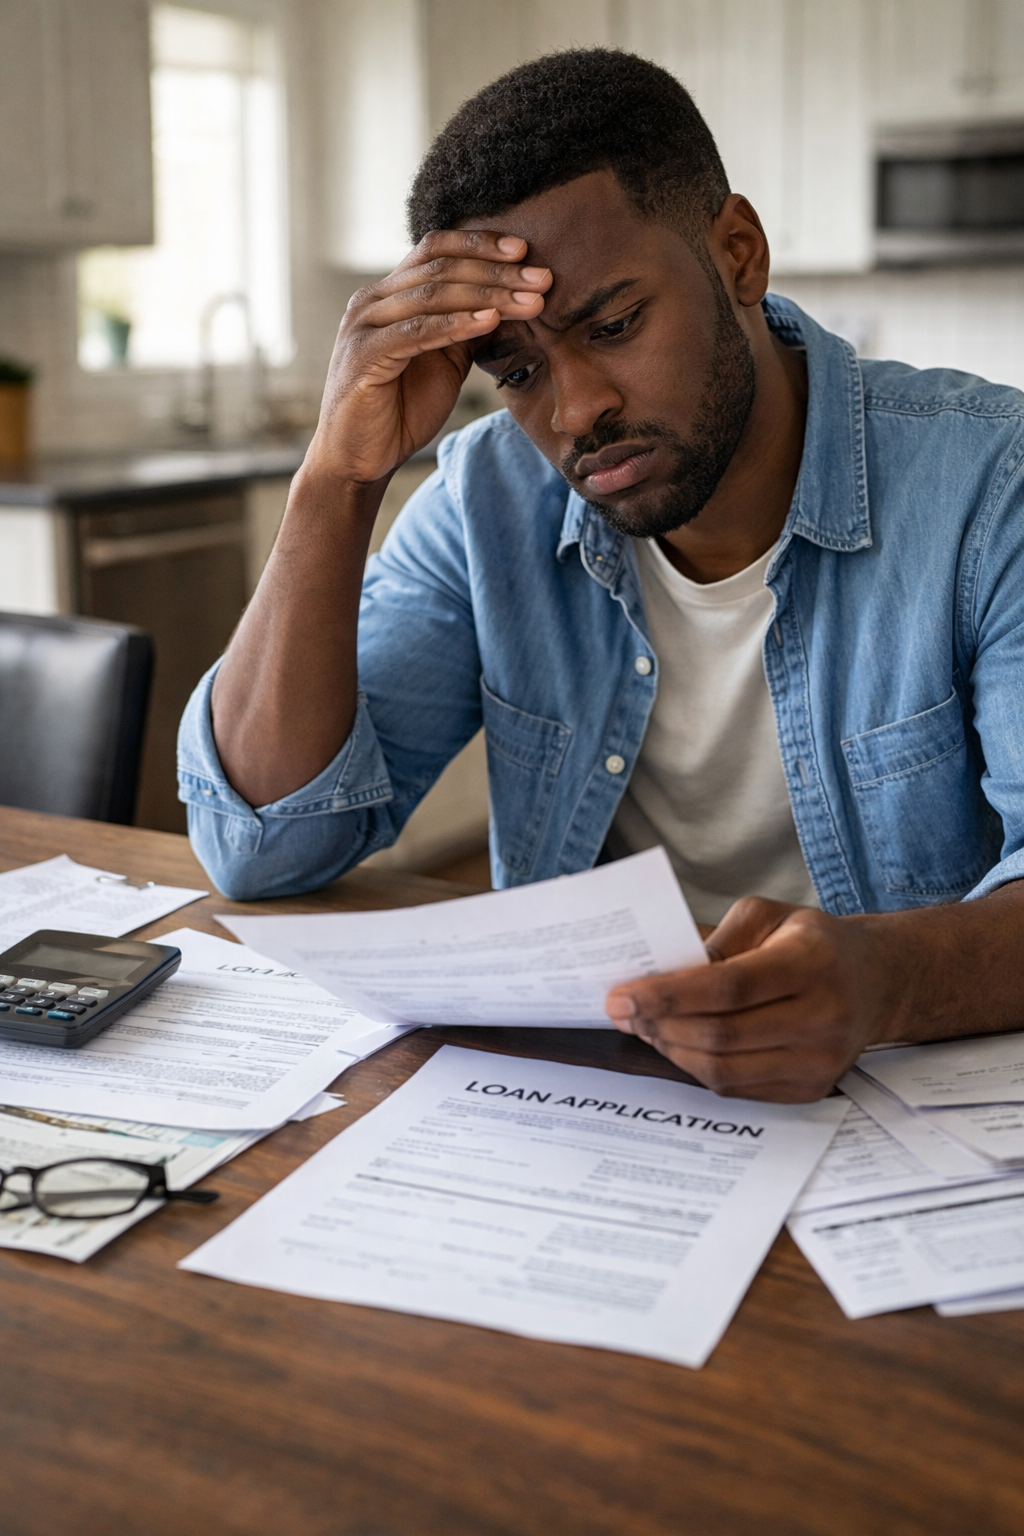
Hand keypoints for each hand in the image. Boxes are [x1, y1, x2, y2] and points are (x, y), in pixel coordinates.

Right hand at [306, 230, 551, 485]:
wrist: (360, 458)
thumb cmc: (400, 411)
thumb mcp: (445, 362)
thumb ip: (468, 328)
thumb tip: (513, 302)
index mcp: (389, 295)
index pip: (435, 250)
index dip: (480, 244)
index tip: (525, 250)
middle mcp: (372, 301)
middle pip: (440, 267)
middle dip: (497, 271)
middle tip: (542, 278)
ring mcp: (364, 325)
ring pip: (433, 295)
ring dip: (488, 295)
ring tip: (530, 301)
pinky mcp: (363, 354)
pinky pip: (417, 330)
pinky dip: (457, 323)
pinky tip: (490, 321)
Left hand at [604, 898, 900, 1102]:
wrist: (876, 981)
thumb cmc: (811, 942)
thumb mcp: (767, 916)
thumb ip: (715, 941)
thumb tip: (660, 974)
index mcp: (811, 964)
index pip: (727, 988)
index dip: (667, 995)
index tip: (620, 996)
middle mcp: (823, 1017)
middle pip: (720, 1035)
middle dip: (659, 1025)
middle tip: (623, 1012)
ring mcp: (820, 1061)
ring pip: (723, 1070)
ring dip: (673, 1050)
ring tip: (647, 1027)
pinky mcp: (811, 1089)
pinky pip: (738, 1088)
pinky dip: (698, 1069)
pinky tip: (679, 1044)